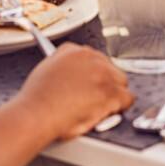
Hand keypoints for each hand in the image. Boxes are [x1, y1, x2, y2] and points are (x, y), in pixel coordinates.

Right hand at [15, 44, 133, 141]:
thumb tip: (73, 71)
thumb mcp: (45, 69)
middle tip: (95, 98)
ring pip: (121, 82)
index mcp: (73, 50)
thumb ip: (63, 64)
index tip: (91, 83)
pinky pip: (127, 98)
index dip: (93, 75)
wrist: (37, 114)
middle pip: (110, 68)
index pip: (93, 58)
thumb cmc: (37, 100)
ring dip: (113, 94)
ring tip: (100, 106)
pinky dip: (121, 107)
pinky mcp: (110, 92)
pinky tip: (109, 112)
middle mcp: (90, 58)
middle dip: (105, 83)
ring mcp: (102, 74)